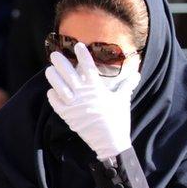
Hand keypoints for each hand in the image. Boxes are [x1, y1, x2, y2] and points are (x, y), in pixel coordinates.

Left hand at [44, 44, 139, 159]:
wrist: (110, 142)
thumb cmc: (118, 120)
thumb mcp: (122, 100)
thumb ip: (127, 85)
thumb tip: (137, 75)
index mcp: (97, 89)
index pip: (88, 67)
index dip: (83, 55)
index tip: (77, 45)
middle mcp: (84, 94)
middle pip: (69, 74)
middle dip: (61, 63)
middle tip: (54, 54)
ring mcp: (74, 105)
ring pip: (59, 87)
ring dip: (53, 77)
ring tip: (49, 70)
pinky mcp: (68, 116)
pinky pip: (56, 104)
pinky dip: (52, 96)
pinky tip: (51, 91)